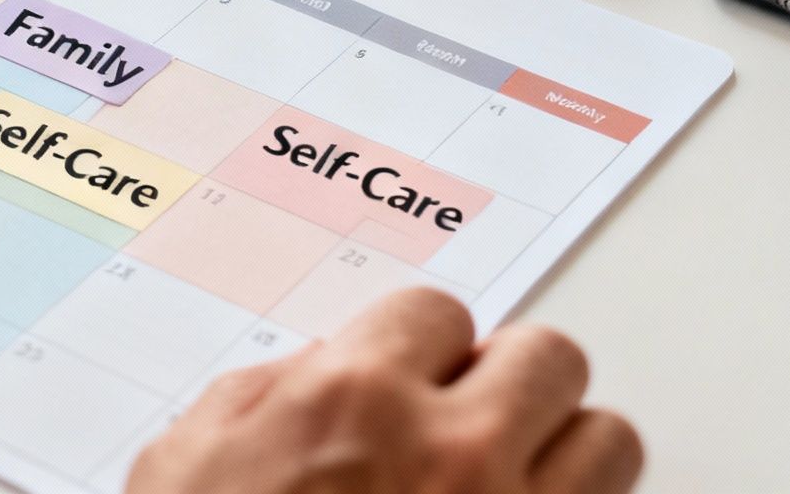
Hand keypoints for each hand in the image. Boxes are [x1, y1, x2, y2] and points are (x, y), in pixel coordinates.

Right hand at [129, 290, 641, 493]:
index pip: (440, 313)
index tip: (408, 380)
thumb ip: (257, 399)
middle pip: (548, 357)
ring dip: (564, 454)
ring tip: (513, 481)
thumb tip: (311, 373)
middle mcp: (451, 451)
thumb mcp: (182, 465)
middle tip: (470, 421)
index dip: (418, 348)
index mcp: (352, 400)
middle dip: (509, 383)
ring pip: (607, 440)